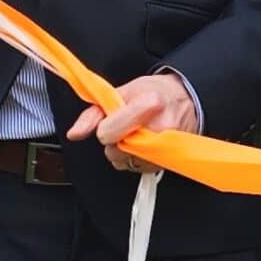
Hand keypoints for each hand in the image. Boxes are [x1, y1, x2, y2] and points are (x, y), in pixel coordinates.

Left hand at [67, 71, 201, 172]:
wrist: (186, 99)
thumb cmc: (154, 92)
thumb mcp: (122, 92)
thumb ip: (94, 114)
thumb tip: (74, 133)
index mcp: (149, 105)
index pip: (108, 133)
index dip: (105, 127)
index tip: (113, 119)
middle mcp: (160, 129)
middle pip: (115, 150)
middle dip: (115, 140)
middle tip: (126, 126)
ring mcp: (166, 148)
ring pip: (125, 162)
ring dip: (124, 151)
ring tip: (136, 134)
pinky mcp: (167, 161)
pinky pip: (137, 168)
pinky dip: (135, 158)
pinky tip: (143, 144)